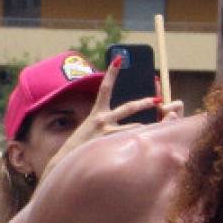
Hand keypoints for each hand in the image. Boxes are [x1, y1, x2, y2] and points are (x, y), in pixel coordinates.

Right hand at [63, 57, 184, 158]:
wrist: (65, 163)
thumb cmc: (78, 149)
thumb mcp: (88, 131)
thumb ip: (103, 125)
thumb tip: (115, 125)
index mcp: (96, 114)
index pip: (105, 88)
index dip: (112, 73)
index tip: (118, 59)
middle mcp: (102, 119)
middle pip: (129, 107)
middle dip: (145, 103)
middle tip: (157, 99)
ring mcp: (107, 131)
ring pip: (135, 127)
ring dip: (146, 130)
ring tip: (156, 134)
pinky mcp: (110, 143)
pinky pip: (130, 141)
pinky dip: (138, 143)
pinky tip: (144, 149)